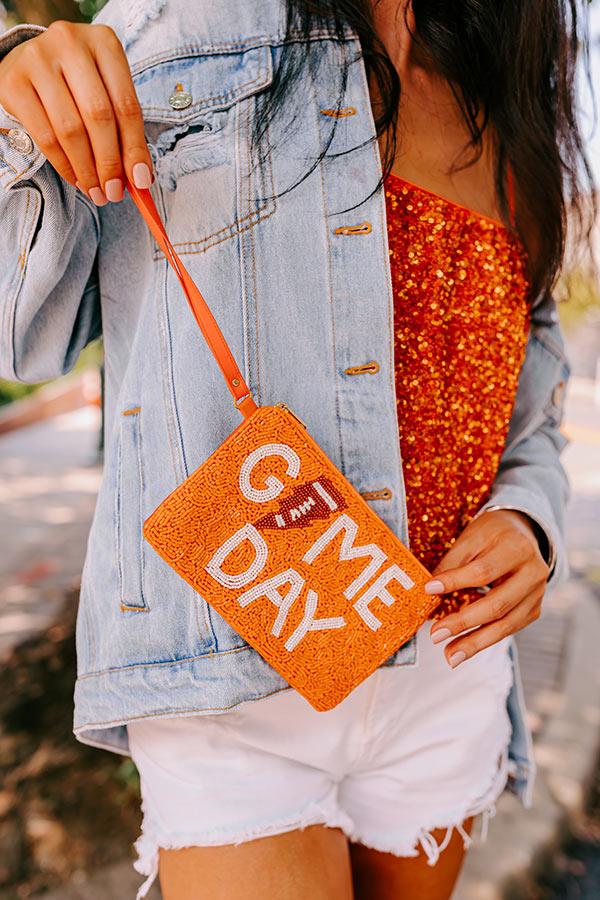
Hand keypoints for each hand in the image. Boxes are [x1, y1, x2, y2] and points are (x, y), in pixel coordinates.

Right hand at [0, 19, 152, 203]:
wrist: (30, 65)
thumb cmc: (78, 83)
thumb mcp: (107, 94)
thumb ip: (125, 130)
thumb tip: (140, 177)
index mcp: (104, 42)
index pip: (126, 105)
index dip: (135, 149)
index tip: (140, 181)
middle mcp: (70, 42)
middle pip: (98, 116)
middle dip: (110, 163)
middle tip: (114, 192)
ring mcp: (37, 59)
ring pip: (70, 129)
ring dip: (87, 170)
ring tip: (96, 191)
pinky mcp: (14, 82)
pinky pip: (45, 136)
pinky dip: (64, 165)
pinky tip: (76, 178)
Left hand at [425, 509, 549, 666]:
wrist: (523, 534)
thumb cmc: (492, 535)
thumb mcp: (472, 538)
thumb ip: (453, 563)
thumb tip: (429, 590)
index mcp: (517, 547)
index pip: (483, 571)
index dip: (455, 581)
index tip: (429, 590)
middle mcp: (534, 572)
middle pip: (498, 604)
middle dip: (464, 622)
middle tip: (436, 634)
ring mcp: (538, 594)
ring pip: (506, 624)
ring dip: (475, 643)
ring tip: (449, 654)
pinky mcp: (534, 610)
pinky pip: (509, 629)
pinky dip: (485, 640)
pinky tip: (464, 648)